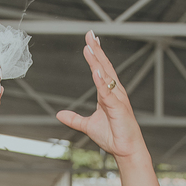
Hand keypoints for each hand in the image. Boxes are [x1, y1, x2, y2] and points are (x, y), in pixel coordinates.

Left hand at [56, 32, 144, 159]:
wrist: (125, 150)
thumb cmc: (113, 136)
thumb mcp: (88, 126)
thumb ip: (74, 119)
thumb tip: (59, 114)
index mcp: (108, 94)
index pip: (101, 69)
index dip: (95, 55)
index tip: (89, 41)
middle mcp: (114, 93)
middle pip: (104, 67)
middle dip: (97, 50)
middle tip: (90, 35)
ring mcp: (117, 99)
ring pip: (106, 76)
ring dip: (98, 62)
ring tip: (89, 48)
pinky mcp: (118, 108)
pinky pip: (108, 93)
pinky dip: (102, 82)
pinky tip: (96, 72)